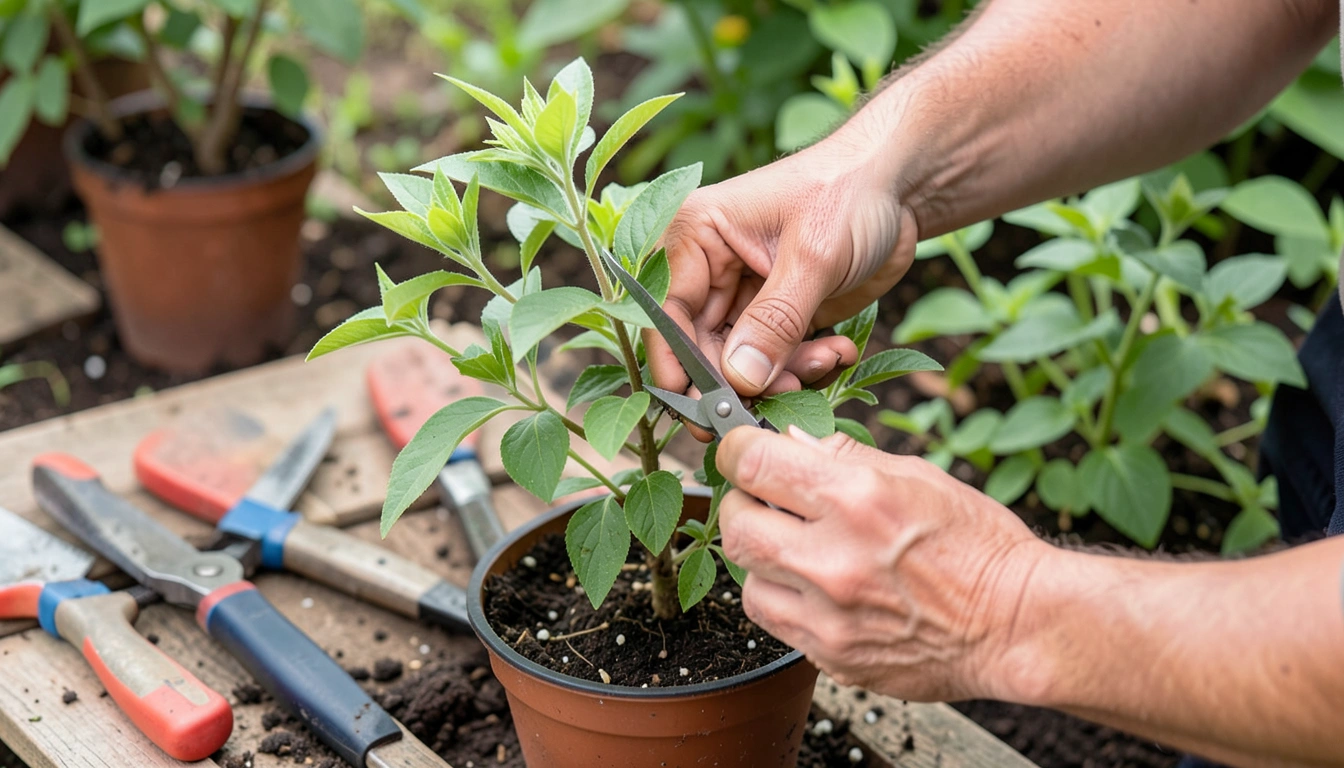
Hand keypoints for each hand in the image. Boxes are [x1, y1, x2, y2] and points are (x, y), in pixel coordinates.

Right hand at [648, 135, 918, 414]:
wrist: (901, 185)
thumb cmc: (849, 192)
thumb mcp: (812, 256)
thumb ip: (774, 321)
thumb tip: (739, 379)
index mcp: (696, 234)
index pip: (668, 311)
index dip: (676, 363)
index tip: (697, 408)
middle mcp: (709, 267)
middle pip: (700, 346)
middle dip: (739, 379)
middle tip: (778, 400)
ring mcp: (743, 294)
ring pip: (740, 362)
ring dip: (781, 377)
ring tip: (825, 361)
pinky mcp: (777, 315)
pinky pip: (775, 360)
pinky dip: (803, 367)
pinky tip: (838, 350)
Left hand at [715, 426, 1050, 701]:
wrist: (1015, 625)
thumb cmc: (979, 546)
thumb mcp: (918, 476)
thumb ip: (844, 457)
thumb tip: (790, 441)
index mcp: (857, 499)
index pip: (754, 463)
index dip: (737, 450)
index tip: (741, 450)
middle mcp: (834, 558)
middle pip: (735, 525)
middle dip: (742, 504)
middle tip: (763, 499)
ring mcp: (829, 615)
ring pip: (746, 579)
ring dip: (761, 557)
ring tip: (797, 548)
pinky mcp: (831, 655)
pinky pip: (775, 621)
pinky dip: (783, 598)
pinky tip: (815, 586)